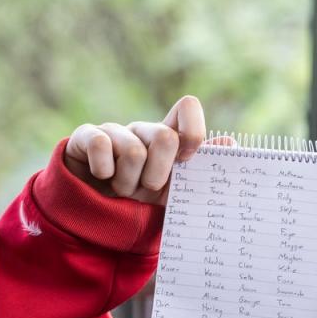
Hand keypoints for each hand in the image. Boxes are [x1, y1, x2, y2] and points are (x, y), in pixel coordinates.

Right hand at [64, 95, 206, 204]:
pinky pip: (101, 145)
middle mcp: (143, 129)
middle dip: (158, 174)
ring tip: (122, 190)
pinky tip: (102, 178)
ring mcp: (115, 130)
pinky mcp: (86, 135)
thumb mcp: (173, 191)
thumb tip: (230, 143)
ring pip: (133, 151)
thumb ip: (200, 171)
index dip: (193, 131)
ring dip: (128, 182)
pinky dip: (104, 172)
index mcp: (168, 138)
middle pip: (165, 137)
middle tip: (147, 188)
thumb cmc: (140, 198)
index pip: (187, 107)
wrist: (96, 210)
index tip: (188, 160)